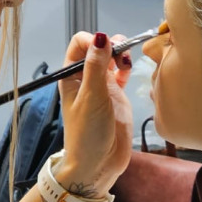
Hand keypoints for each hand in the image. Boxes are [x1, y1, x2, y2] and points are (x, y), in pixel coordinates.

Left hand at [55, 31, 133, 196]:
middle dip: (111, 45)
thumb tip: (101, 37)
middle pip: (98, 47)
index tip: (108, 49)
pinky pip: (122, 73)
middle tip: (122, 57)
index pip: (80, 43)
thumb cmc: (88, 133)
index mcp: (71, 76)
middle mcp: (85, 77)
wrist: (98, 165)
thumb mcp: (92, 97)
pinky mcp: (117, 96)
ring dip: (121, 54)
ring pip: (111, 58)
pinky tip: (130, 70)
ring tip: (127, 63)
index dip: (94, 41)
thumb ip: (97, 66)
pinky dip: (127, 67)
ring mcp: (102, 86)